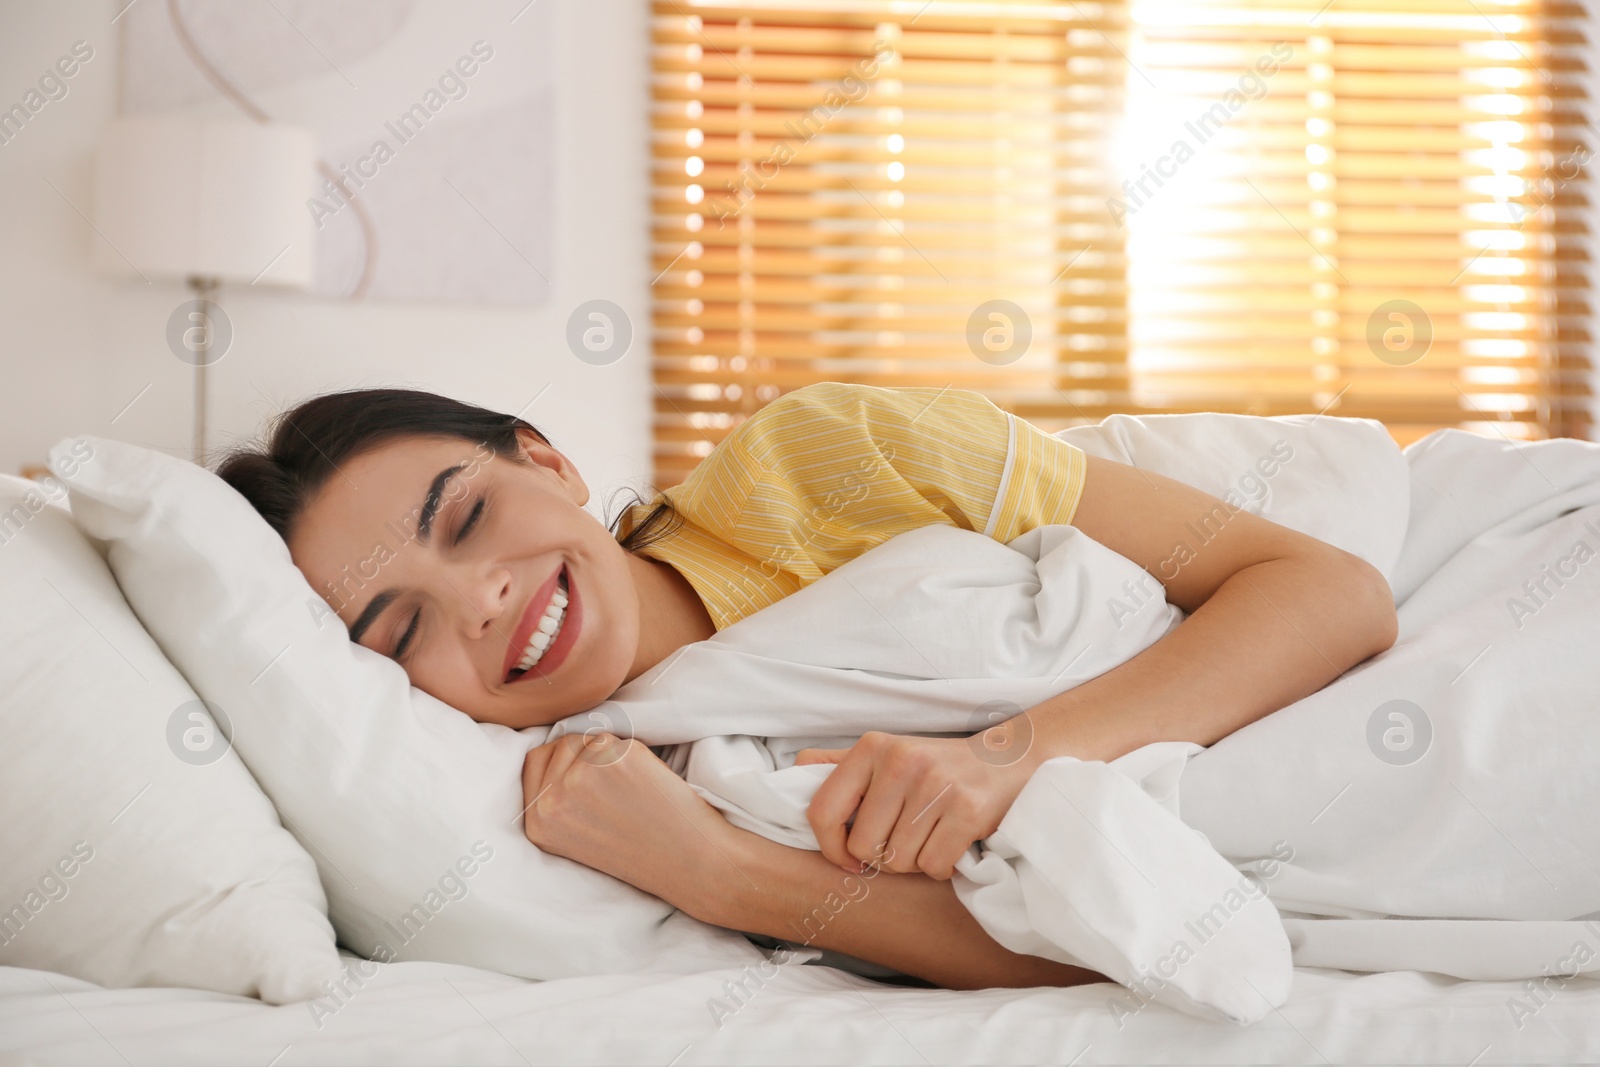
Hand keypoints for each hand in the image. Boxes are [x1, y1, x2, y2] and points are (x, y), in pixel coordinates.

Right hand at [521, 732, 735, 907]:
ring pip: (589, 738)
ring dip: (608, 752)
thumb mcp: (573, 835)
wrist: (684, 861)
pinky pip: (617, 738)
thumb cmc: (636, 847)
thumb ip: (554, 798)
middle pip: (559, 744)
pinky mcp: (612, 760)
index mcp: (536, 822)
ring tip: (628, 789)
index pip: (533, 762)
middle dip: (584, 754)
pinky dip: (633, 753)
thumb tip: (557, 749)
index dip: (559, 760)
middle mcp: (551, 801)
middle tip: (612, 786)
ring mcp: (580, 777)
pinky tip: (645, 783)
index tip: (581, 770)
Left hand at [795, 731, 1037, 879]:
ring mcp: (936, 785)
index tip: (848, 858)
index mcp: (871, 747)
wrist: (1008, 759)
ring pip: (899, 861)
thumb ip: (839, 765)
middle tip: (904, 842)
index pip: (822, 811)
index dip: (830, 847)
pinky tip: (951, 845)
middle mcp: (900, 761)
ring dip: (913, 863)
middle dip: (882, 858)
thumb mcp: (886, 753)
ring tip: (930, 838)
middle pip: (864, 847)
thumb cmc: (936, 765)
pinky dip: (941, 867)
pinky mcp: (968, 810)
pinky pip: (933, 866)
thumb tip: (792, 775)